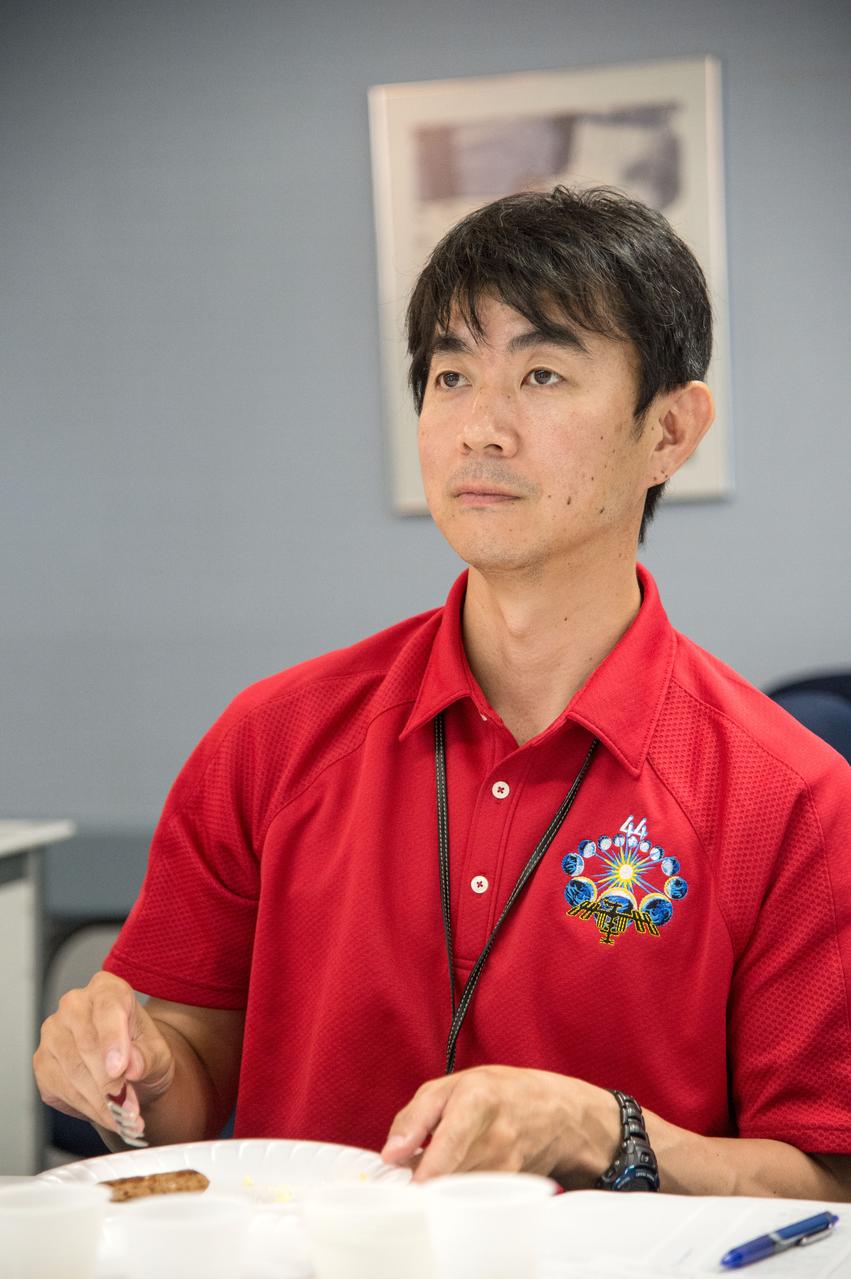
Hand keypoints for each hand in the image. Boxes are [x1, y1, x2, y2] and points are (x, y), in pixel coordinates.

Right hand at [33, 971, 174, 1141]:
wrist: (131, 1072)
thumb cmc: (144, 1053)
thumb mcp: (159, 1054)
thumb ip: (147, 1058)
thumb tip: (133, 1066)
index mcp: (107, 989)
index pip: (107, 1008)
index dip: (113, 1040)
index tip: (121, 1069)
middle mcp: (75, 1005)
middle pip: (87, 1045)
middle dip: (110, 1083)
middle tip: (130, 1108)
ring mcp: (53, 1032)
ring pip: (72, 1071)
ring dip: (99, 1101)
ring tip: (123, 1117)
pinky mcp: (42, 1062)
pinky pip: (60, 1089)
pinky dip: (86, 1107)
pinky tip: (105, 1115)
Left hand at [380, 1065, 618, 1183]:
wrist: (554, 1112)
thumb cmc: (496, 1092)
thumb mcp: (449, 1087)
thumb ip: (415, 1116)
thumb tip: (391, 1154)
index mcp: (477, 1099)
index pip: (452, 1141)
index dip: (430, 1168)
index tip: (412, 1186)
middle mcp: (496, 1134)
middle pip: (448, 1172)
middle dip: (423, 1179)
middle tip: (407, 1178)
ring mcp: (508, 1164)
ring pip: (458, 1188)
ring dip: (440, 1185)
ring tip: (433, 1170)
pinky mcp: (511, 1187)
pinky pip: (473, 1196)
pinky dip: (458, 1190)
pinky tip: (457, 1175)